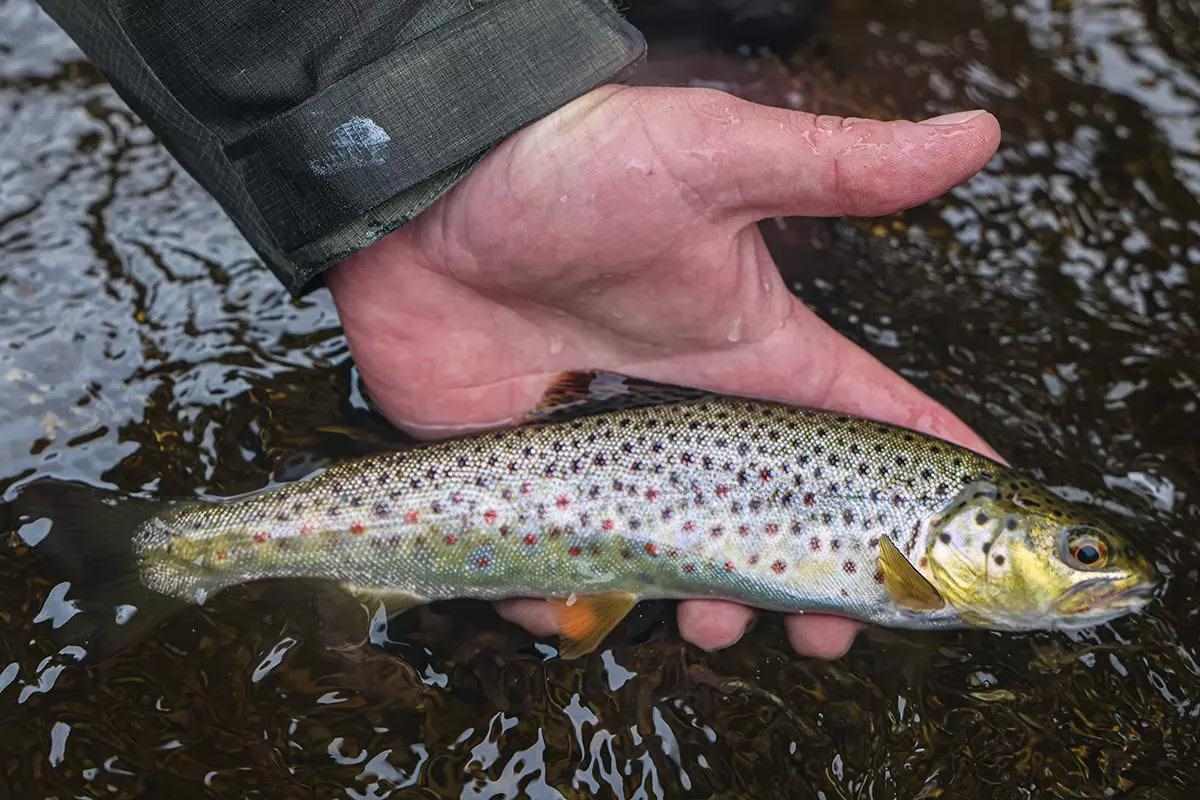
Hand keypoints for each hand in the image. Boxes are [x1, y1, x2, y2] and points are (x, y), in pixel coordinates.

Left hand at [326, 86, 1000, 658]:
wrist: (427, 194)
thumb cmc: (576, 167)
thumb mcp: (715, 159)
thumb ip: (836, 166)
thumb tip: (977, 131)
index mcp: (752, 350)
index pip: (862, 416)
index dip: (920, 473)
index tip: (962, 539)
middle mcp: (691, 412)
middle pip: (777, 517)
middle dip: (815, 583)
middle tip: (830, 630)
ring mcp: (608, 452)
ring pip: (679, 556)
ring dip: (708, 607)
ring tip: (714, 624)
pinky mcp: (528, 474)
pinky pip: (559, 563)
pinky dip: (570, 600)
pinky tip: (580, 608)